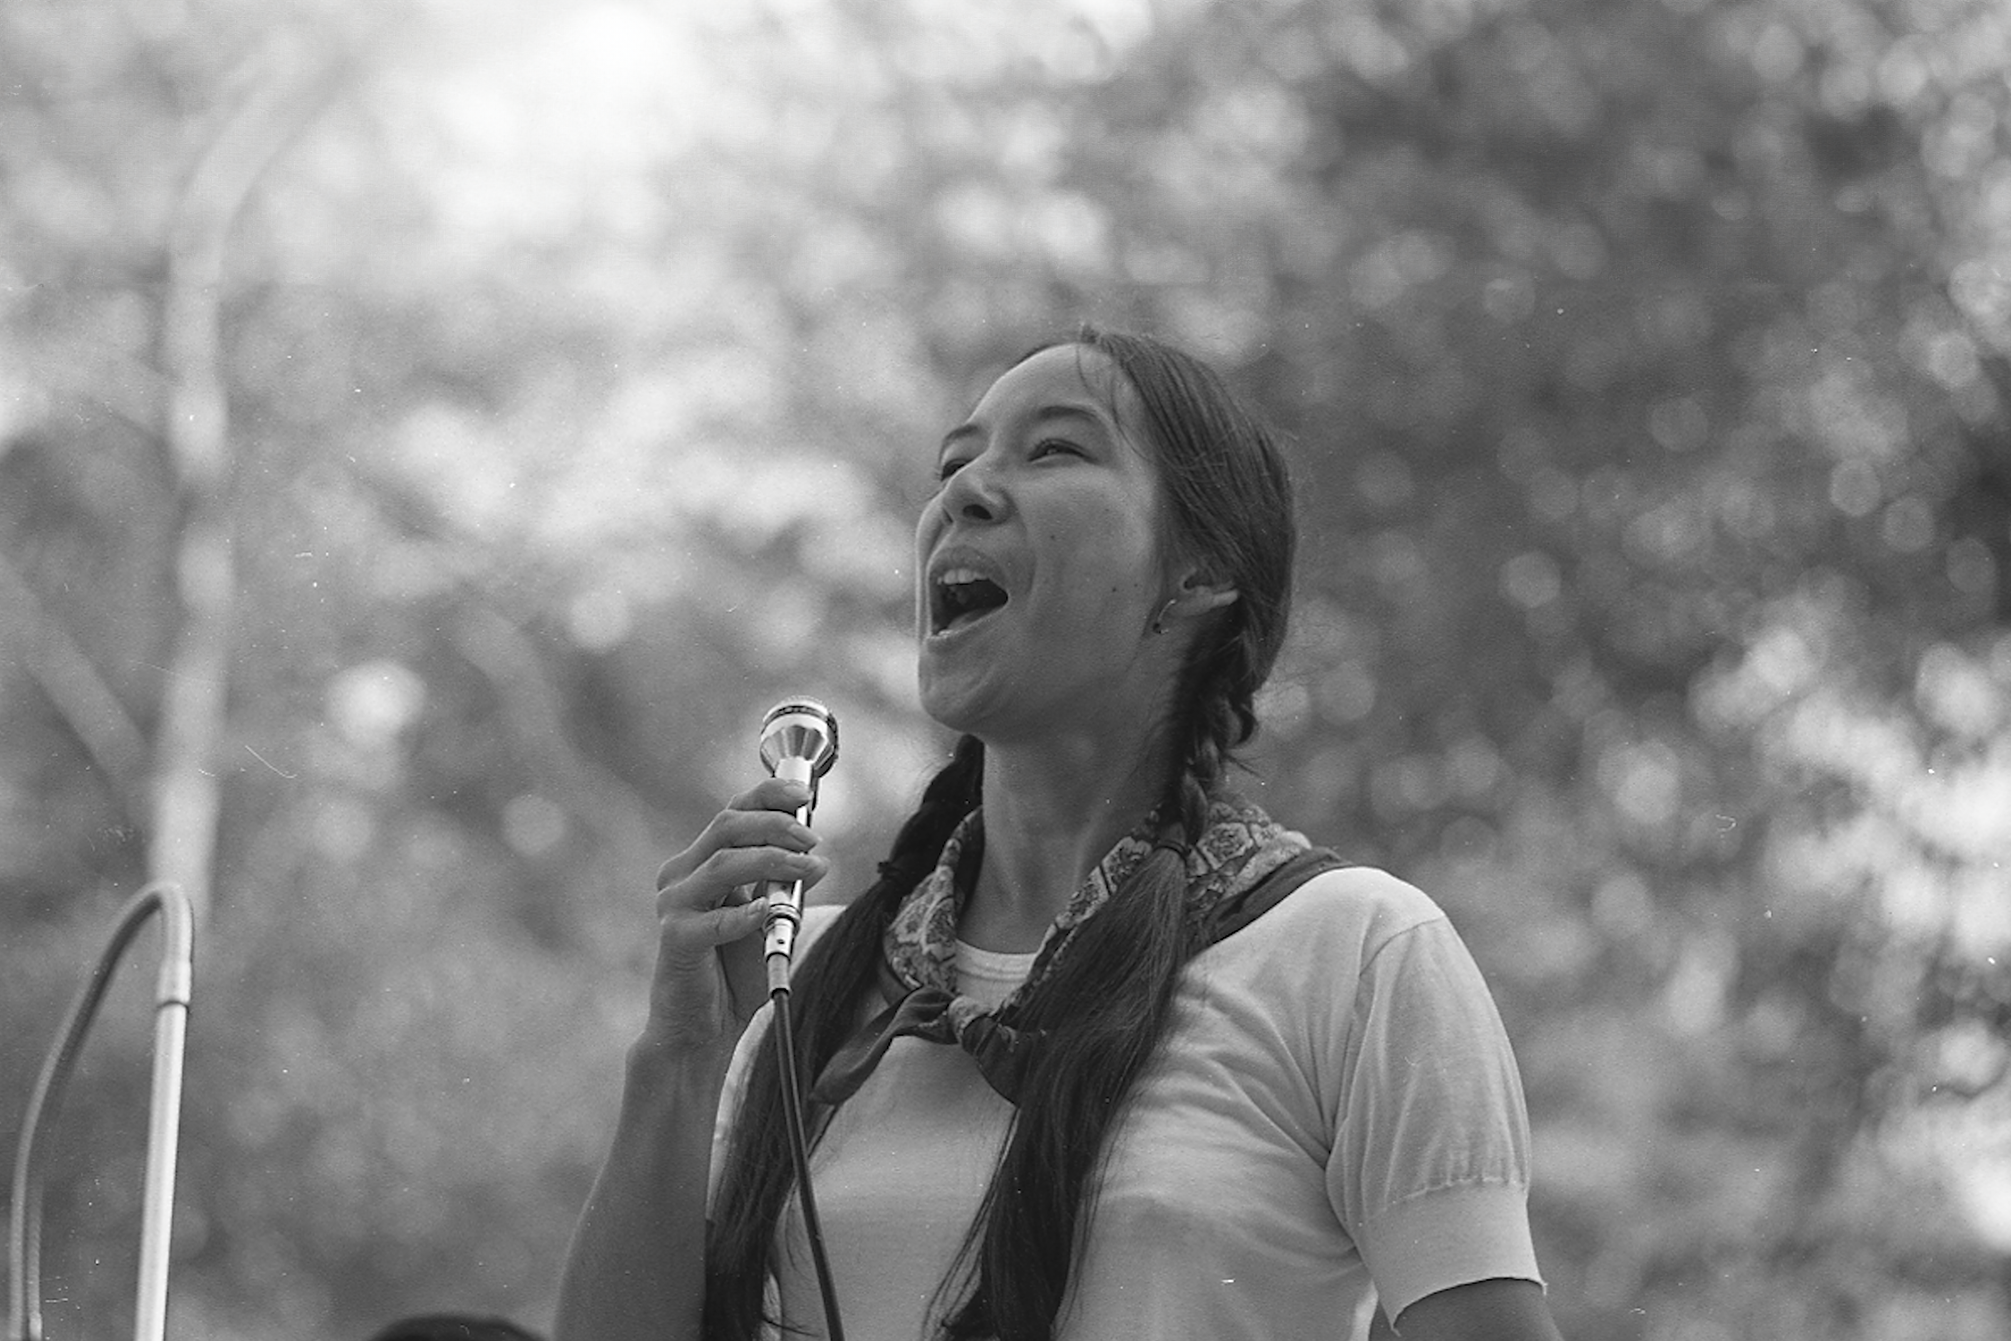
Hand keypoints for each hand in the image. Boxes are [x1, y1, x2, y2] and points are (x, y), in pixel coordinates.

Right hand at [643, 777, 829, 1048]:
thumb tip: (815, 857)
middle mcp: (681, 875)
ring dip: (772, 861)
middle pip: (726, 827)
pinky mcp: (675, 939)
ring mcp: (674, 905)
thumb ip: (782, 888)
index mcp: (700, 863)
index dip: (767, 797)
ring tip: (810, 869)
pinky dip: (743, 913)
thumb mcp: (767, 920)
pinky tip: (769, 911)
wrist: (704, 1029)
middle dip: (775, 825)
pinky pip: (712, 920)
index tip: (805, 797)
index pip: (732, 813)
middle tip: (813, 839)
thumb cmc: (734, 973)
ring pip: (722, 864)